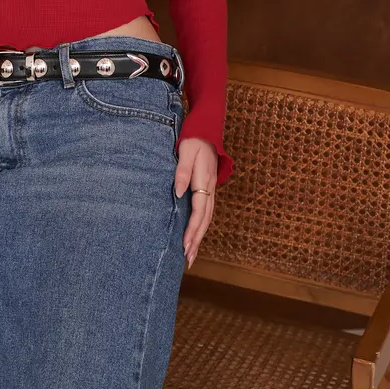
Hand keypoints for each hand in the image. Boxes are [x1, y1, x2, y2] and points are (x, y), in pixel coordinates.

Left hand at [174, 137, 216, 268]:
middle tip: (188, 259)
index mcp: (204, 181)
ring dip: (199, 236)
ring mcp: (210, 188)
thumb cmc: (194, 139)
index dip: (192, 229)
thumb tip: (178, 193)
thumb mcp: (186, 151)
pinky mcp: (208, 188)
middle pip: (205, 219)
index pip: (199, 210)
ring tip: (191, 254)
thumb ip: (182, 171)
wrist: (206, 129)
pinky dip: (201, 226)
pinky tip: (195, 234)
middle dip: (196, 239)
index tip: (185, 245)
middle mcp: (209, 188)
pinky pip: (206, 211)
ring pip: (207, 217)